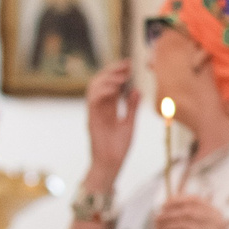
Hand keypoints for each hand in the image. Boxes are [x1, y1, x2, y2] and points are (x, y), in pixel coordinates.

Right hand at [83, 60, 136, 184]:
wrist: (111, 164)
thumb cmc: (118, 148)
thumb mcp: (129, 124)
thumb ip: (131, 107)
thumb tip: (136, 90)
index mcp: (107, 108)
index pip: (109, 84)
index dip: (117, 73)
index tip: (129, 64)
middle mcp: (99, 108)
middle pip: (100, 82)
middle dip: (112, 71)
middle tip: (126, 65)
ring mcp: (94, 112)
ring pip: (93, 87)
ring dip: (107, 78)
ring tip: (122, 75)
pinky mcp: (92, 118)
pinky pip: (93, 100)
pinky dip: (103, 91)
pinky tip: (116, 89)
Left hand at [152, 195, 228, 228]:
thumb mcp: (206, 225)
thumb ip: (190, 215)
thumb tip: (165, 205)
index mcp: (216, 214)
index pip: (195, 200)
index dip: (177, 200)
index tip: (163, 205)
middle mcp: (215, 223)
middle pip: (187, 212)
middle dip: (169, 214)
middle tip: (156, 218)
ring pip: (182, 226)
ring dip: (165, 226)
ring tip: (156, 228)